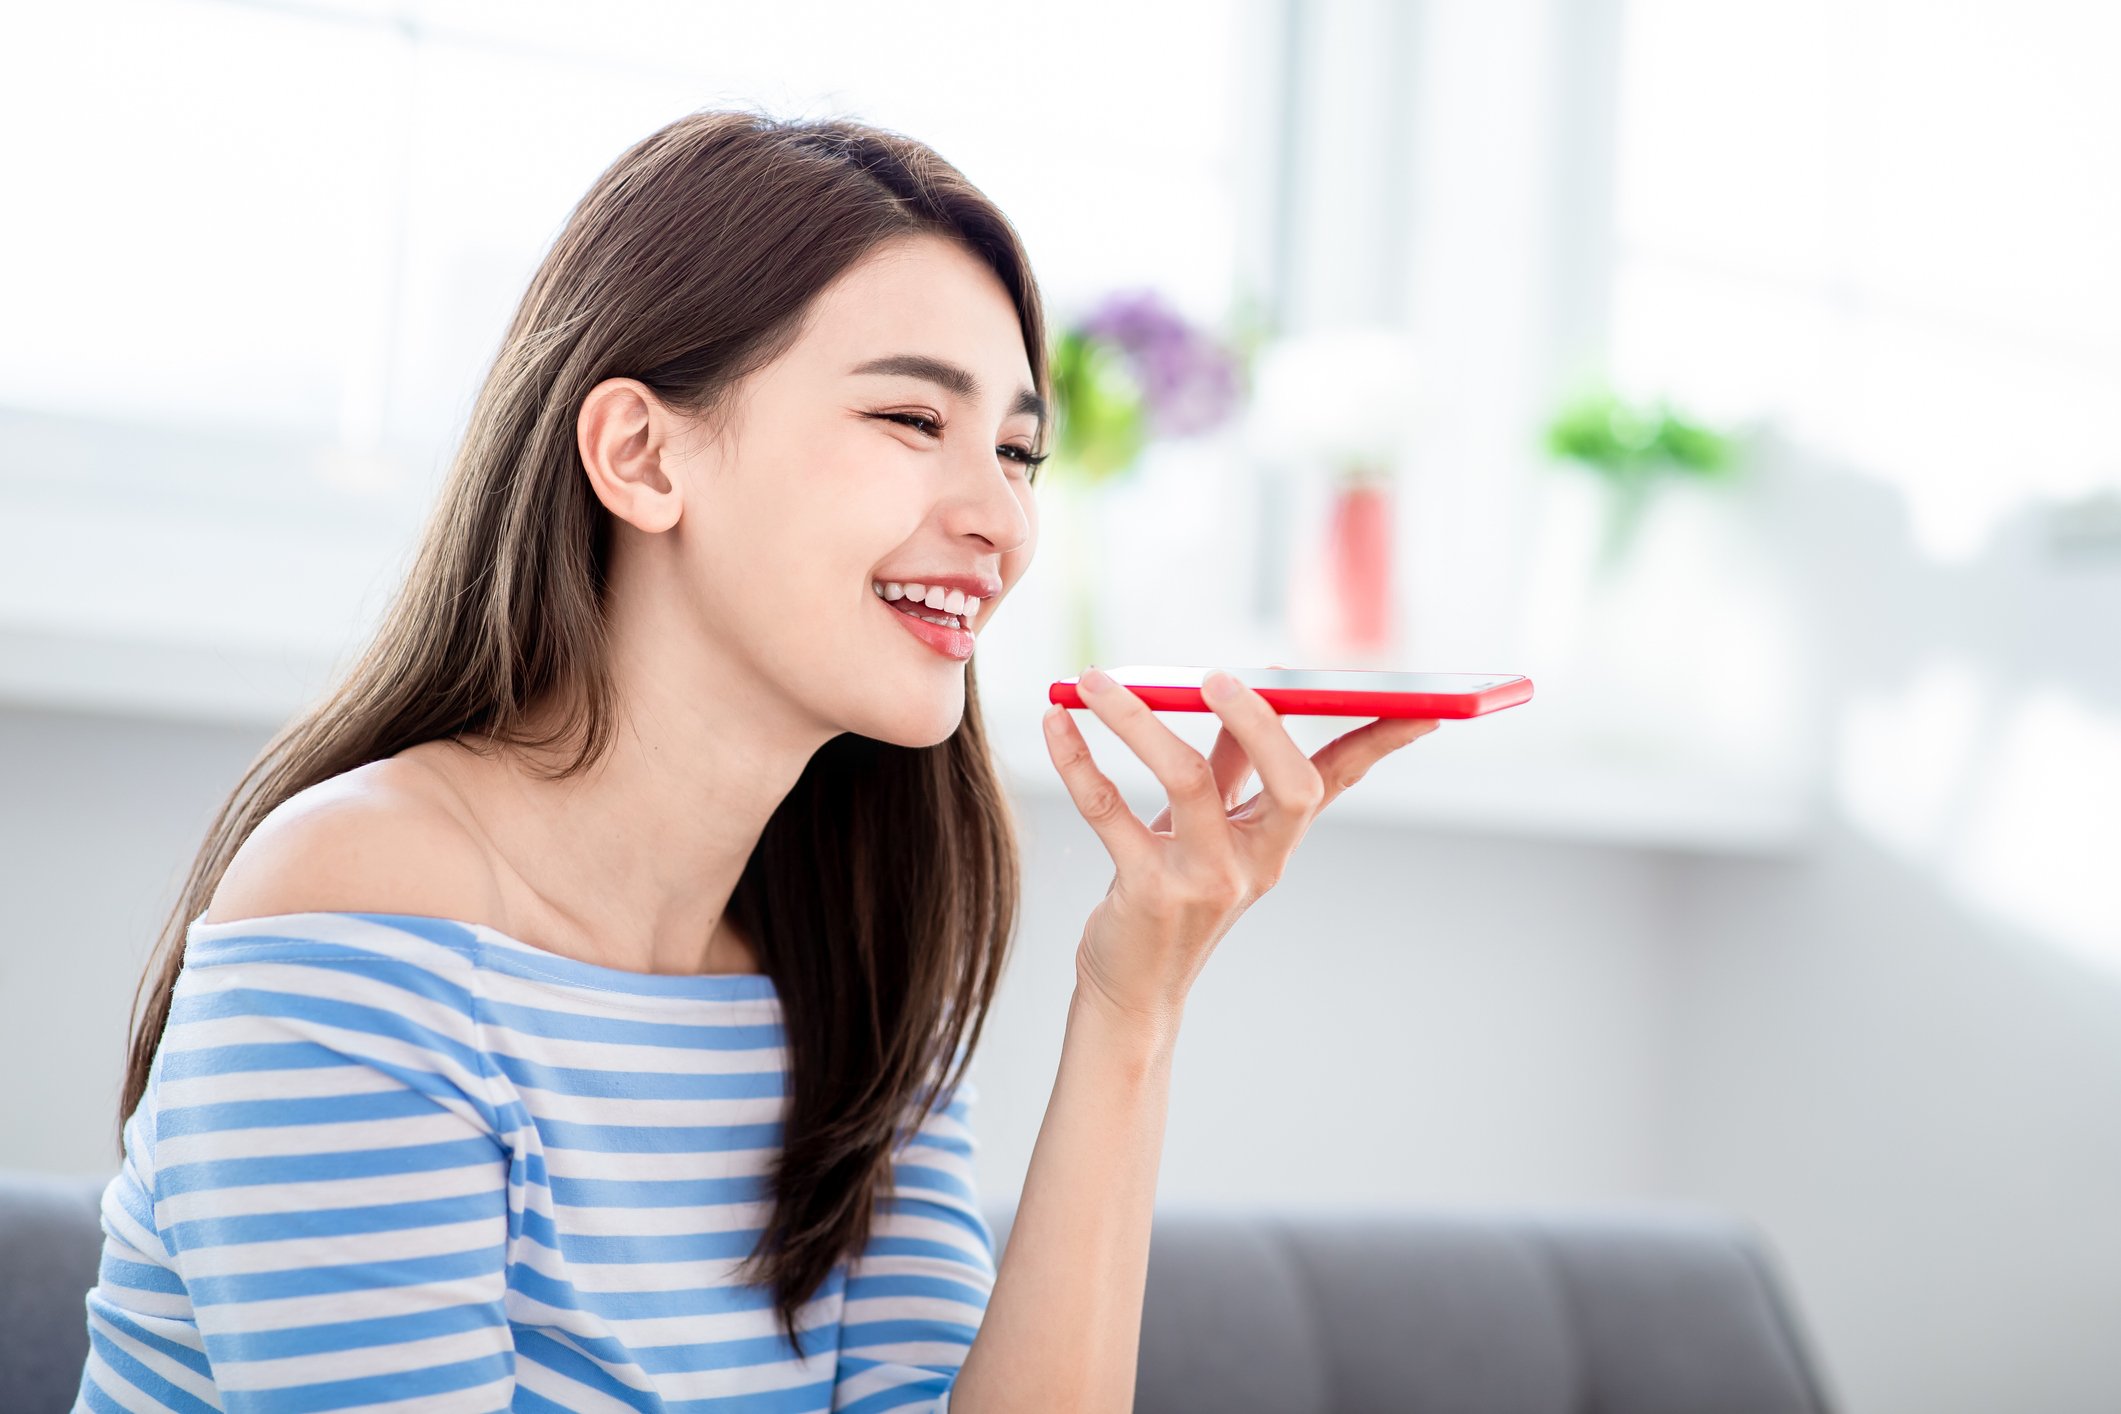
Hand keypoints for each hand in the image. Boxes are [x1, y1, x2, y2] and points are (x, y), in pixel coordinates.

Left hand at [1043, 665, 1440, 1031]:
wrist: (1132, 991)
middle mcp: (1254, 861)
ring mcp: (1205, 880)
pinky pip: (1106, 809)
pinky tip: (1055, 722)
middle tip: (1216, 675)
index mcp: (1277, 840)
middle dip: (1260, 721)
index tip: (1422, 702)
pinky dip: (1077, 759)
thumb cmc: (1171, 899)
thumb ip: (1224, 767)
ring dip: (1136, 719)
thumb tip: (1234, 688)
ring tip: (1094, 680)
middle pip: (1289, 783)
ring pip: (1187, 779)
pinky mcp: (1147, 891)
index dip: (1383, 738)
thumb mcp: (1209, 833)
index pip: (1342, 777)